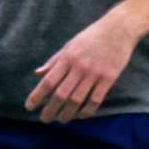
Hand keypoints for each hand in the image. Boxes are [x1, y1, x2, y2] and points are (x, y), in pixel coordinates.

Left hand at [26, 7, 142, 121]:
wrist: (119, 28)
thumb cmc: (92, 36)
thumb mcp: (70, 45)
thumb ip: (54, 61)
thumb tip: (38, 73)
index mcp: (67, 58)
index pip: (48, 81)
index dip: (37, 95)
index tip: (29, 107)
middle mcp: (79, 67)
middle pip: (61, 94)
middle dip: (50, 109)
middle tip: (45, 119)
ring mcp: (94, 73)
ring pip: (77, 99)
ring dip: (68, 113)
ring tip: (62, 120)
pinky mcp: (108, 78)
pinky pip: (96, 99)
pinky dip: (88, 110)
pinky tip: (82, 115)